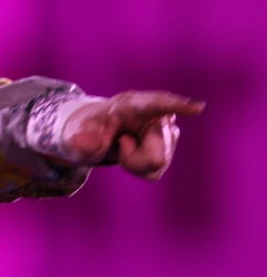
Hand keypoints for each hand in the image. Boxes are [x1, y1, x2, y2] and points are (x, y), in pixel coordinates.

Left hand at [62, 91, 204, 179]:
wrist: (96, 132)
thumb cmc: (90, 128)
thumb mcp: (78, 133)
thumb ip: (80, 139)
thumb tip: (83, 141)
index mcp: (132, 104)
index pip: (158, 104)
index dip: (176, 106)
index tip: (198, 107)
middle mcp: (155, 115)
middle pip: (156, 154)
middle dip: (133, 158)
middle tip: (120, 142)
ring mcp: (165, 132)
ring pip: (156, 164)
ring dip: (134, 162)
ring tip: (124, 145)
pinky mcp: (168, 147)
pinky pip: (154, 172)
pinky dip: (138, 169)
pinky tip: (132, 154)